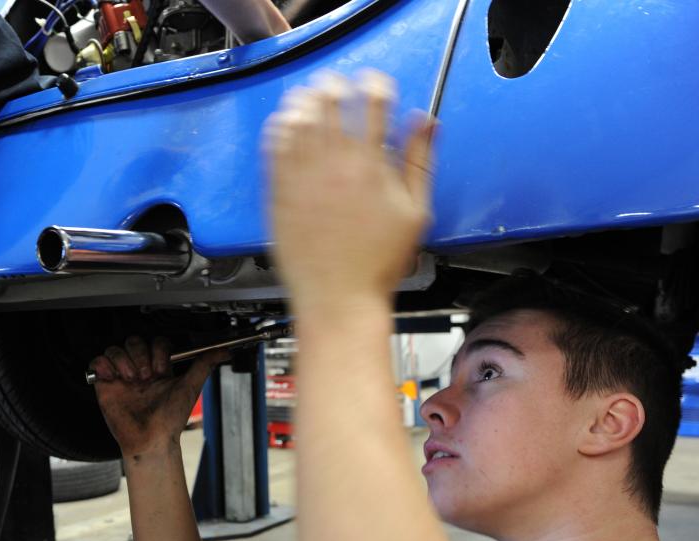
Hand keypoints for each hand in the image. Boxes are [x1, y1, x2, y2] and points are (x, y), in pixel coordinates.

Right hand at [89, 337, 228, 458]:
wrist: (150, 440)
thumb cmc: (169, 419)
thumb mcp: (190, 387)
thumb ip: (204, 365)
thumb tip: (224, 351)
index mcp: (158, 369)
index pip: (154, 343)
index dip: (157, 351)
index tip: (162, 369)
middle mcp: (139, 370)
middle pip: (134, 341)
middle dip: (140, 355)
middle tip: (146, 377)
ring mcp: (121, 377)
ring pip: (115, 349)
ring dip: (123, 361)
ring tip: (131, 380)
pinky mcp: (105, 385)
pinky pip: (96, 362)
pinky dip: (103, 365)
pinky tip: (114, 378)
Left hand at [264, 69, 436, 313]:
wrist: (338, 299)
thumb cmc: (378, 263)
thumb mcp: (414, 212)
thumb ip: (420, 161)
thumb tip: (425, 122)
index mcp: (371, 165)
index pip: (372, 103)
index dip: (375, 85)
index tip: (375, 84)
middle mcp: (333, 165)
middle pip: (330, 102)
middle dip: (334, 86)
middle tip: (336, 85)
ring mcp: (301, 178)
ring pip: (298, 119)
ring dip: (305, 101)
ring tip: (309, 97)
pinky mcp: (278, 193)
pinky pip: (273, 148)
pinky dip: (279, 128)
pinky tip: (285, 124)